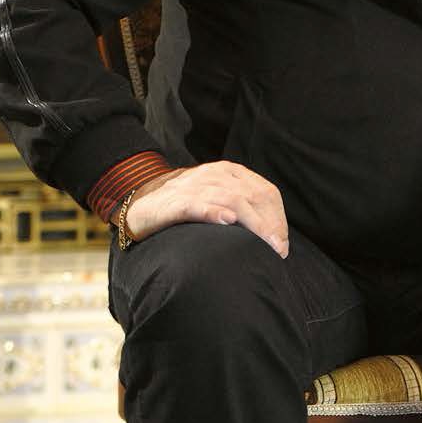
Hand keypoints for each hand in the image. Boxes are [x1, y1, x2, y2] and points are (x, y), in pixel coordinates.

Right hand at [122, 162, 288, 256]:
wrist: (141, 208)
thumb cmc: (186, 209)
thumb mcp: (218, 200)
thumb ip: (243, 209)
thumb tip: (275, 237)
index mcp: (229, 172)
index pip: (265, 191)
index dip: (278, 218)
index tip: (281, 245)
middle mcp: (213, 175)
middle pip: (252, 196)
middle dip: (269, 225)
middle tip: (277, 250)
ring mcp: (193, 187)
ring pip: (231, 200)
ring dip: (252, 223)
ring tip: (263, 244)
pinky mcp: (174, 202)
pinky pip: (196, 205)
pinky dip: (214, 212)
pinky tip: (227, 222)